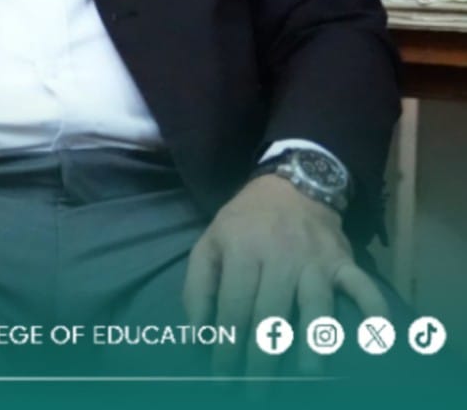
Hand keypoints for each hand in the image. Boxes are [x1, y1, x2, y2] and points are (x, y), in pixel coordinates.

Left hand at [182, 175, 387, 376]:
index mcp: (242, 251)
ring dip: (313, 341)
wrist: (290, 187)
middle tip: (256, 391)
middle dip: (263, 357)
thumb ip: (198, 287)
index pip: (234, 307)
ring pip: (315, 305)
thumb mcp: (209, 244)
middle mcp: (280, 257)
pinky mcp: (344, 261)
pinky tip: (378, 333)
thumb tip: (197, 334)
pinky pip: (362, 286)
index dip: (227, 345)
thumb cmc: (244, 223)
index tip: (221, 376)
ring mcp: (316, 260)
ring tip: (308, 374)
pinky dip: (374, 308)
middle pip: (271, 314)